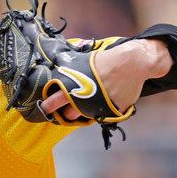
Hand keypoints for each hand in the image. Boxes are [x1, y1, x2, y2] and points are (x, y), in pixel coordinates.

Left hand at [41, 38, 171, 120]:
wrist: (132, 63)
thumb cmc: (106, 60)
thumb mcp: (82, 61)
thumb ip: (69, 69)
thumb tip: (58, 66)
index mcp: (73, 88)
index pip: (53, 102)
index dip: (47, 107)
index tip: (45, 109)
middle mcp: (83, 102)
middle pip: (67, 115)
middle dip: (66, 112)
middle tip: (67, 107)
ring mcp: (97, 109)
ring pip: (84, 118)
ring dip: (82, 113)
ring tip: (85, 102)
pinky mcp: (111, 113)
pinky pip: (102, 115)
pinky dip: (101, 110)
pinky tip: (103, 99)